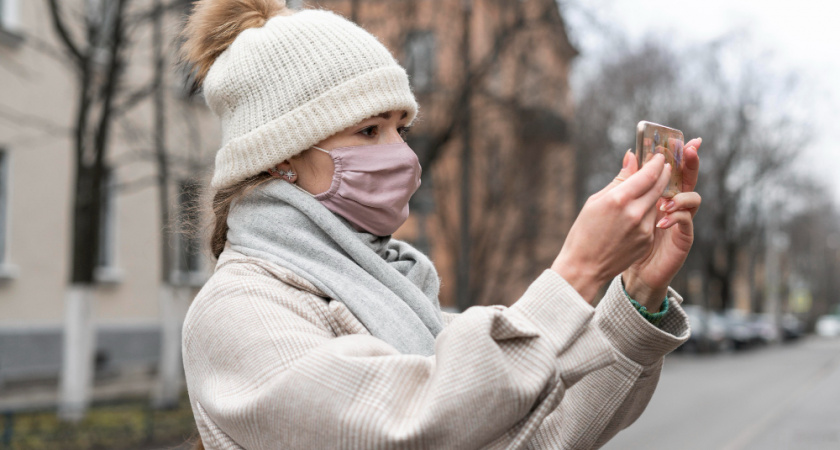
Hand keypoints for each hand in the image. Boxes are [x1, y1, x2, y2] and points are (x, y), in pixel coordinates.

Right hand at [551, 152, 671, 302]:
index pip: (648, 174)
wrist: (584, 266)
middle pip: (659, 185)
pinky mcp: (647, 240)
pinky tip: (637, 213)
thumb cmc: (584, 231)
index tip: (659, 155)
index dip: (656, 162)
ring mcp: (644, 228)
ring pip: (657, 202)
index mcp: (619, 199)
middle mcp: (635, 213)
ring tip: (647, 189)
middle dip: (663, 173)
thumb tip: (632, 158)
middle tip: (664, 165)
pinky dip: (648, 212)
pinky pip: (652, 219)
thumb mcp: (595, 201)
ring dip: (655, 193)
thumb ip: (619, 180)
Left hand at [622, 138, 701, 310]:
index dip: (680, 154)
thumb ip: (629, 182)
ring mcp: (680, 221)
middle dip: (690, 163)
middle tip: (689, 149)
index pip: (673, 169)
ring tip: (663, 200)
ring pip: (693, 199)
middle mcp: (674, 205)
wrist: (626, 270)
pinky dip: (676, 217)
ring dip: (679, 195)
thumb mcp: (622, 206)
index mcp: (659, 194)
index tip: (684, 139)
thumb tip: (630, 154)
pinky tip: (662, 219)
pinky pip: (687, 222)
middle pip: (689, 179)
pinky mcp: (682, 238)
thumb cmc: (621, 237)